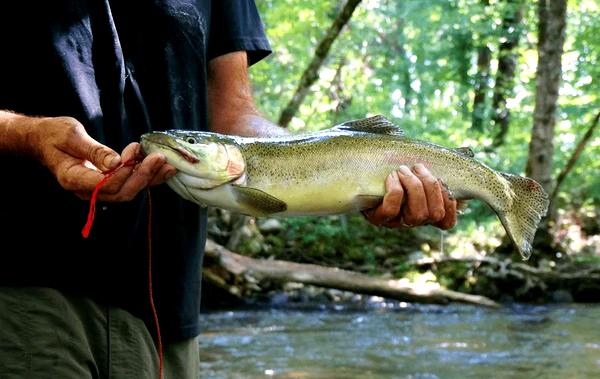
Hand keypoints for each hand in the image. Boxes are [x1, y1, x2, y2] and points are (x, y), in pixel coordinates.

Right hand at [27, 116, 175, 200]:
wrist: (44, 140)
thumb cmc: (54, 134)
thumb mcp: (71, 135)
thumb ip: (94, 150)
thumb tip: (116, 162)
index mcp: (73, 179)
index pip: (104, 185)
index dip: (123, 172)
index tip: (134, 151)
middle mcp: (87, 190)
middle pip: (121, 192)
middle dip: (143, 176)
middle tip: (158, 157)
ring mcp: (97, 189)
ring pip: (129, 190)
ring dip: (150, 178)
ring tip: (168, 164)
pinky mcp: (108, 183)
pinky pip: (130, 184)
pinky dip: (148, 177)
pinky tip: (164, 169)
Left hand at [363, 164, 457, 229]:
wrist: (359, 170)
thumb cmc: (393, 165)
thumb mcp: (417, 163)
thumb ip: (439, 161)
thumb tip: (465, 153)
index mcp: (425, 211)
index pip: (446, 222)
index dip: (450, 204)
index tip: (443, 181)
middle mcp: (412, 220)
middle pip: (433, 214)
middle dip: (431, 187)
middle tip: (417, 167)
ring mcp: (395, 221)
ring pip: (417, 215)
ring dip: (413, 187)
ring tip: (403, 170)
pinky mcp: (377, 218)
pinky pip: (391, 210)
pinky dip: (395, 190)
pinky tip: (391, 177)